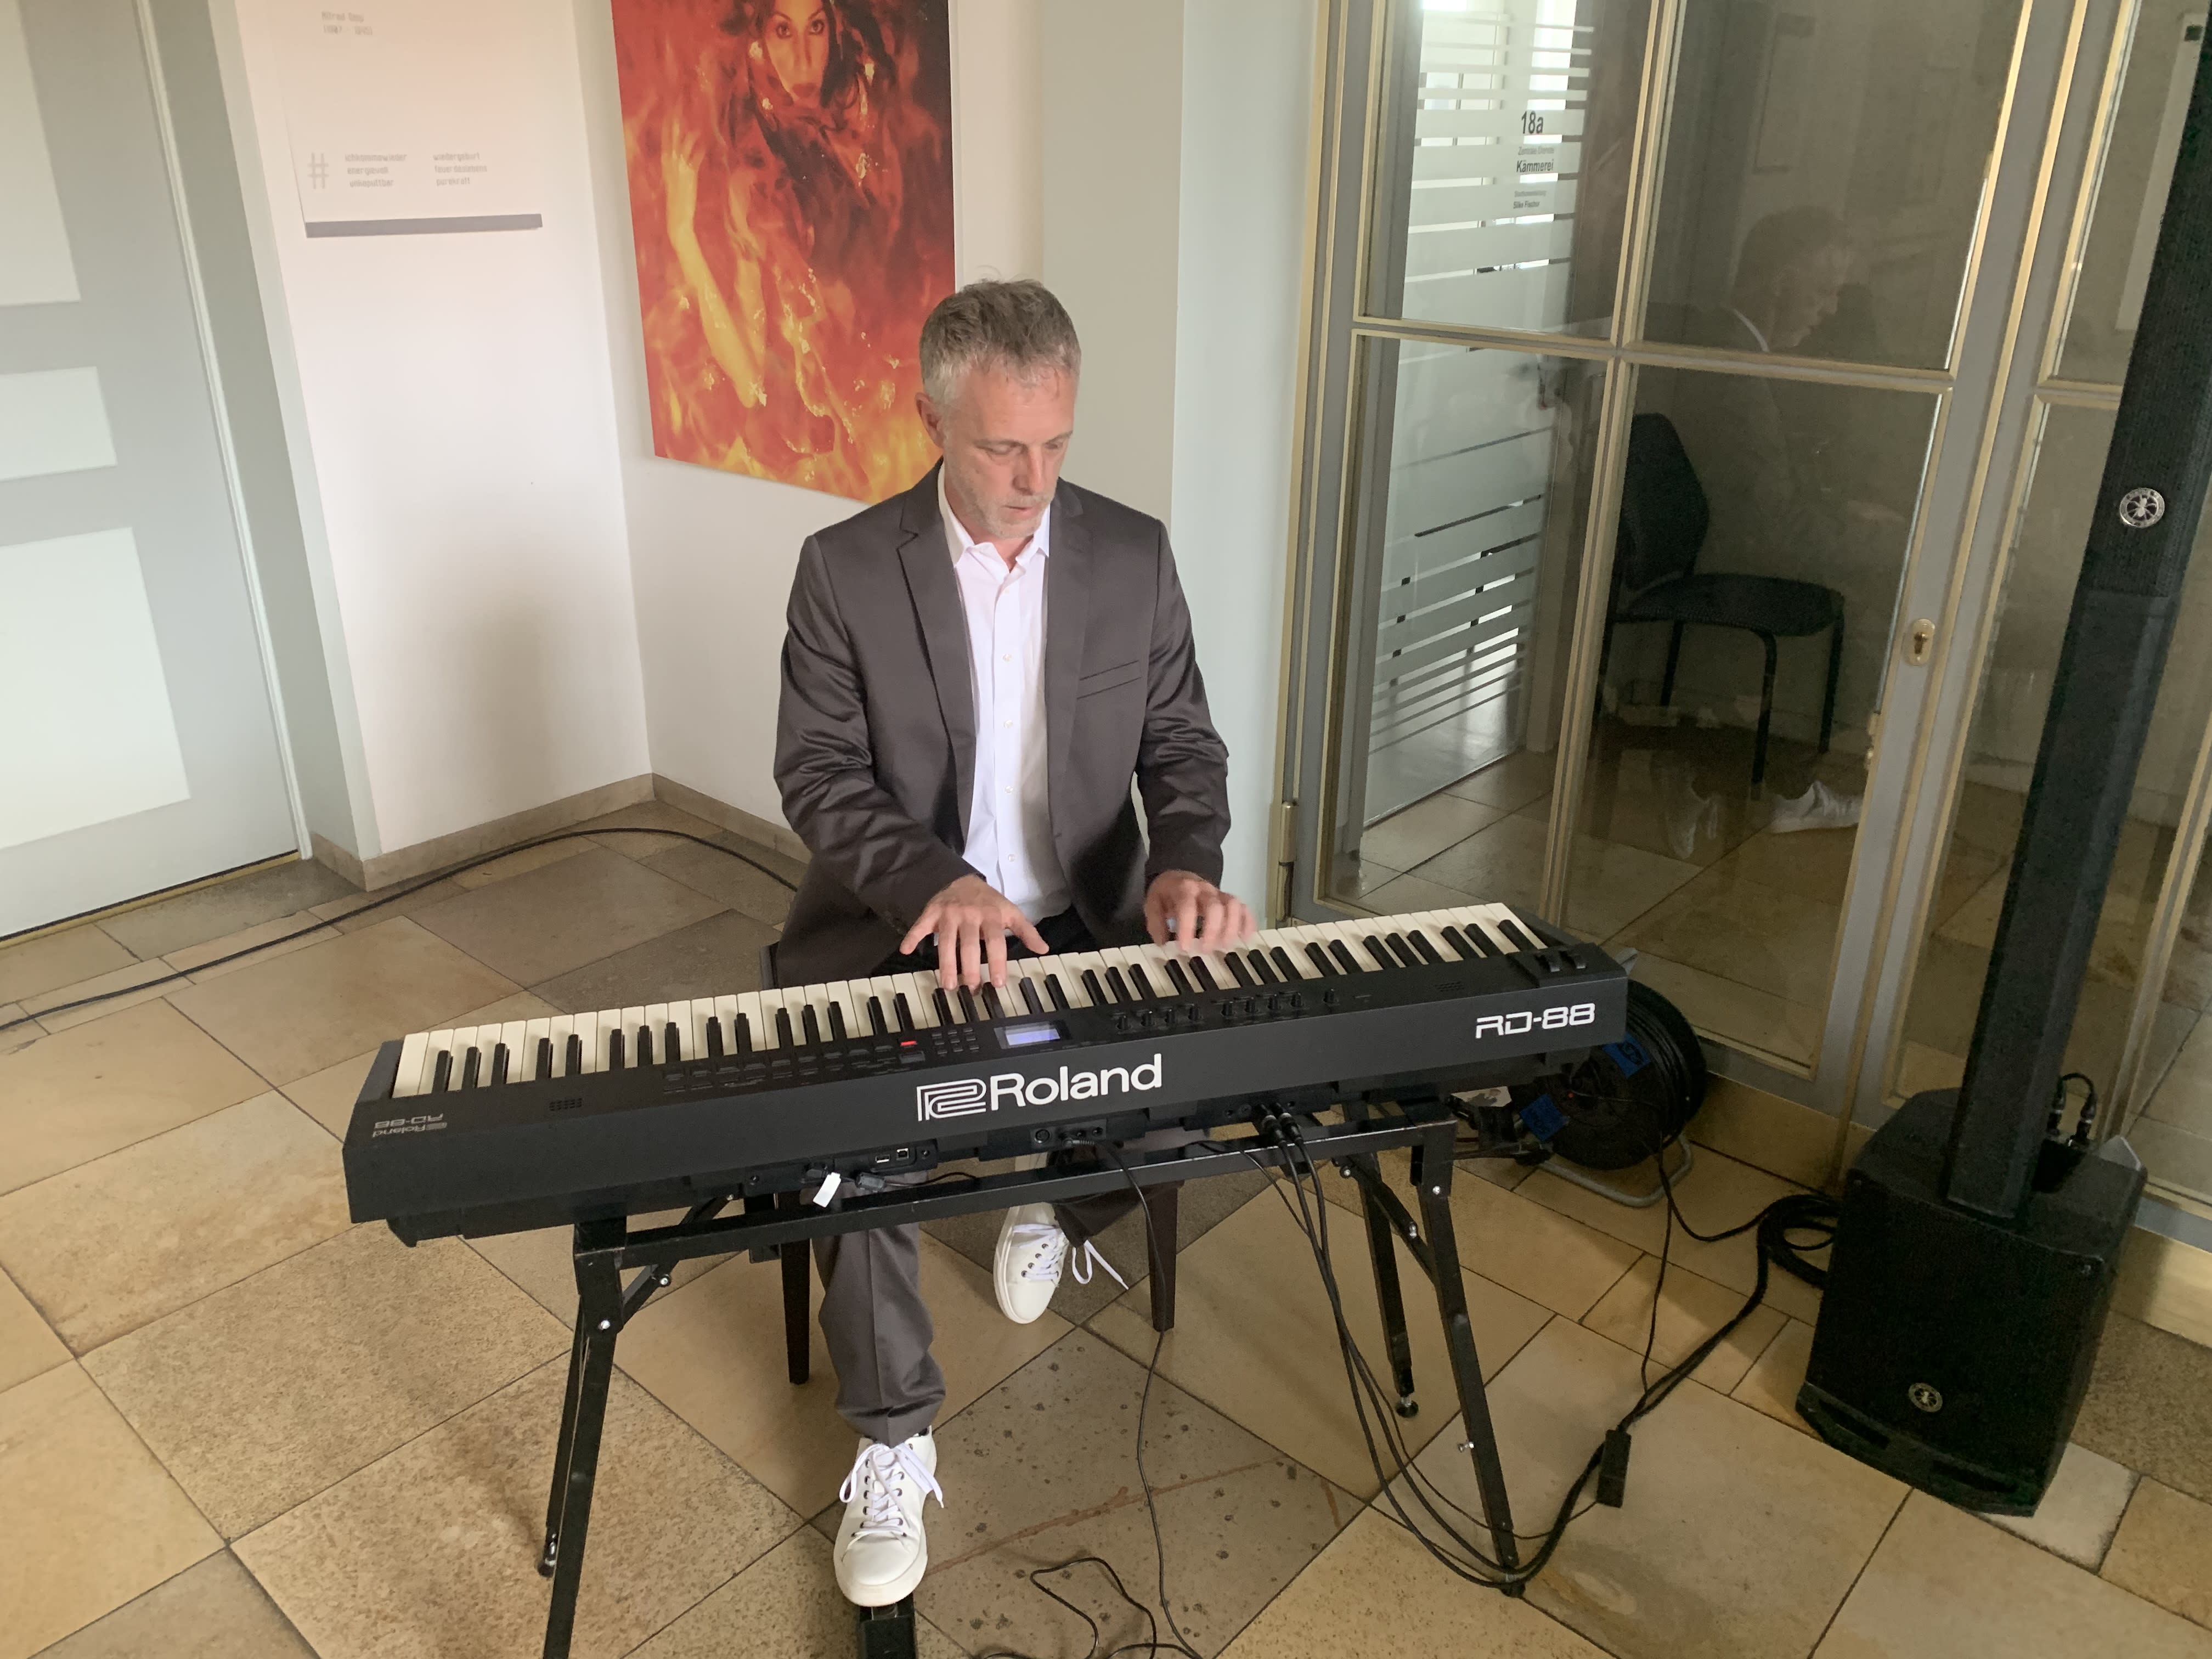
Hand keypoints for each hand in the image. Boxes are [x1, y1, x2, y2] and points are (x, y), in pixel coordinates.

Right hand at [901, 875, 1047, 990]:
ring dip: (946, 963)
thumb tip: (1043, 949)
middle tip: (971, 987)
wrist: (962, 878)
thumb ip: (1026, 931)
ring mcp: (949, 914)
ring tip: (948, 984)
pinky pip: (920, 925)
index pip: (996, 941)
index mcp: (991, 915)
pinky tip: (905, 950)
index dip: (997, 962)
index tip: (997, 982)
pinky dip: (912, 936)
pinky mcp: (932, 912)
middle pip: (969, 944)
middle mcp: (970, 914)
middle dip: (970, 967)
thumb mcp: (1010, 912)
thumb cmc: (988, 902)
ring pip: (946, 941)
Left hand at [1144, 871, 1255, 954]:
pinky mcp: (1228, 899)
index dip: (1187, 928)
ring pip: (1233, 906)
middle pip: (1215, 906)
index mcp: (1183, 889)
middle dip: (1212, 931)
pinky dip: (1247, 922)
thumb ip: (1155, 922)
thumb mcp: (1152, 903)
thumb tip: (1163, 942)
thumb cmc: (1166, 893)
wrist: (1178, 875)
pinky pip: (1243, 908)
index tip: (1185, 948)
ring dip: (1231, 928)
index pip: (1188, 907)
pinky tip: (1245, 937)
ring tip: (1224, 945)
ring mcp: (1219, 893)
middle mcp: (1204, 889)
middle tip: (1205, 949)